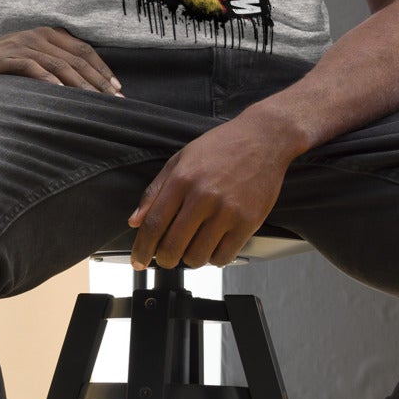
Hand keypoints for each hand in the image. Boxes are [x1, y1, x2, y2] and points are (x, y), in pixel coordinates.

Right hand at [0, 27, 122, 94]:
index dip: (102, 69)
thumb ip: (53, 65)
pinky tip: (62, 94)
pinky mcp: (3, 58)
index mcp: (46, 34)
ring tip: (95, 102)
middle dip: (98, 81)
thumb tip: (84, 88)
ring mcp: (19, 45)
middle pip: (75, 58)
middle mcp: (35, 36)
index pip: (82, 50)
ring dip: (80, 85)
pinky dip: (48, 81)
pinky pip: (31, 68)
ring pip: (58, 64)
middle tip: (114, 102)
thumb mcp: (29, 61)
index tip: (117, 89)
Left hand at [126, 113, 297, 269]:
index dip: (142, 249)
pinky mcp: (248, 222)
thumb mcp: (180, 159)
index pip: (153, 225)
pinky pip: (224, 256)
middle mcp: (203, 197)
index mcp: (182, 180)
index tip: (139, 261)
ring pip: (198, 256)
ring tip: (193, 247)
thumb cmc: (222, 146)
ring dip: (190, 259)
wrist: (264, 138)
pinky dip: (214, 258)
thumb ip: (155, 191)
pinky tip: (213, 246)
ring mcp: (227, 211)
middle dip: (164, 259)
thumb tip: (135, 221)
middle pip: (173, 246)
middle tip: (167, 257)